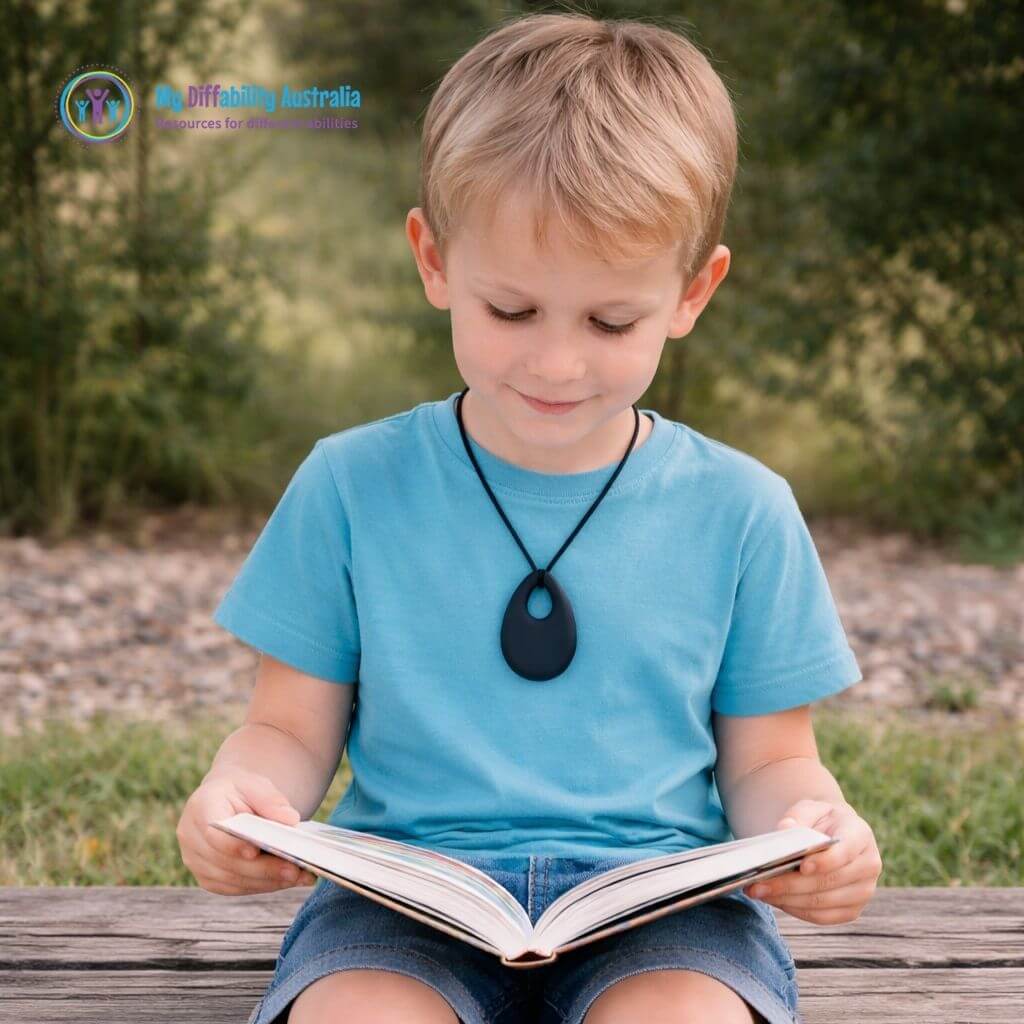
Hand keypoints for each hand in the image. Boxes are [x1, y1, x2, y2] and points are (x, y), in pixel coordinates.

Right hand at [176, 768, 317, 894]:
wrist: (227, 800)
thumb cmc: (242, 791)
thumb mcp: (257, 785)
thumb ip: (272, 801)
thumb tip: (291, 820)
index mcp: (200, 807)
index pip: (212, 833)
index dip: (233, 846)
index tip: (256, 851)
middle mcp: (191, 838)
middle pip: (225, 862)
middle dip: (262, 868)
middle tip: (295, 870)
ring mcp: (196, 862)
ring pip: (232, 879)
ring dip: (267, 881)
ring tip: (299, 876)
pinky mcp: (208, 878)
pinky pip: (235, 887)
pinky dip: (262, 885)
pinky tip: (286, 881)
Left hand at [743, 798, 881, 923]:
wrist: (832, 834)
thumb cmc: (819, 820)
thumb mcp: (808, 808)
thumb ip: (797, 816)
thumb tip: (785, 829)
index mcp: (861, 835)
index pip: (845, 852)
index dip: (825, 862)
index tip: (801, 866)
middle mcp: (868, 866)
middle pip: (829, 881)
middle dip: (790, 884)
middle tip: (758, 884)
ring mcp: (863, 891)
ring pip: (822, 902)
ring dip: (787, 899)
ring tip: (758, 892)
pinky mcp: (852, 910)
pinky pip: (822, 917)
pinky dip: (795, 910)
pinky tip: (774, 899)